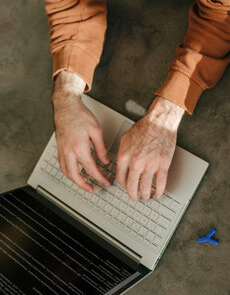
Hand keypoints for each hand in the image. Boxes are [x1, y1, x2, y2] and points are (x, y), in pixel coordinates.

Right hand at [52, 71, 109, 191]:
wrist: (66, 106)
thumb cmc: (80, 115)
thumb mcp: (96, 131)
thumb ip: (101, 148)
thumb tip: (105, 161)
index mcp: (79, 147)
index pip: (91, 169)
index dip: (99, 178)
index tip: (106, 181)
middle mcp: (68, 151)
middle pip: (75, 175)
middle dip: (84, 185)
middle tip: (93, 189)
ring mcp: (61, 150)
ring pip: (65, 172)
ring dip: (75, 181)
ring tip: (84, 184)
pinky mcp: (59, 147)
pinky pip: (62, 164)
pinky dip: (68, 172)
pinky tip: (74, 173)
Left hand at [116, 96, 183, 200]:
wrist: (160, 122)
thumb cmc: (145, 127)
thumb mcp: (125, 139)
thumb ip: (123, 153)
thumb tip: (121, 165)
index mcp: (125, 156)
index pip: (120, 177)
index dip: (123, 184)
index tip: (125, 186)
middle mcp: (136, 162)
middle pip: (132, 186)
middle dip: (132, 194)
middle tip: (134, 197)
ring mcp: (151, 164)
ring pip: (146, 187)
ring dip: (145, 195)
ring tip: (146, 196)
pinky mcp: (163, 164)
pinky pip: (161, 183)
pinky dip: (159, 191)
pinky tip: (158, 193)